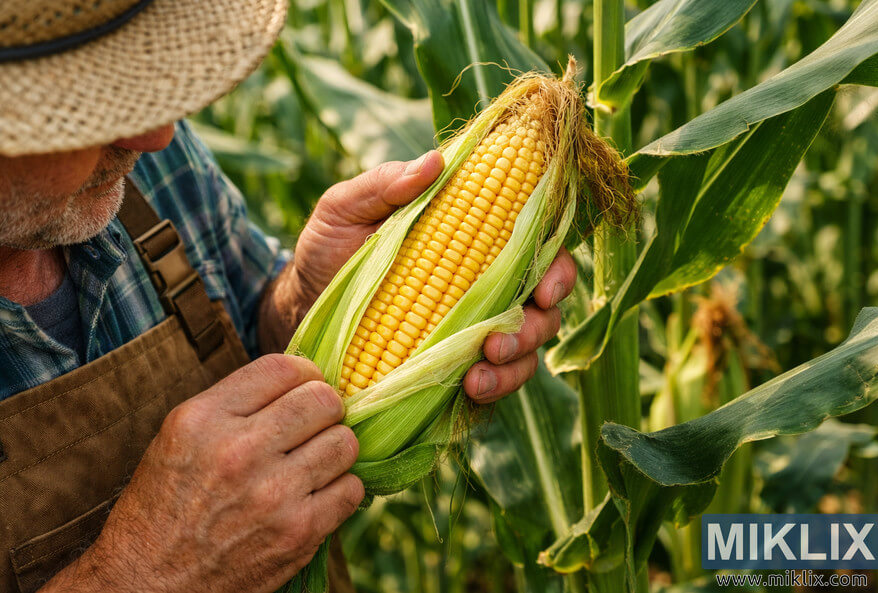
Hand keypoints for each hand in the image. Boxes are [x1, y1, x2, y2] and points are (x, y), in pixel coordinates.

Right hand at [43, 355, 363, 592]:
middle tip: (315, 424)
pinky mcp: (298, 533)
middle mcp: (239, 451)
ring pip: (345, 443)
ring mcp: (273, 494)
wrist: (148, 584)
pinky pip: (352, 489)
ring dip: (336, 449)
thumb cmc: (164, 507)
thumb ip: (236, 403)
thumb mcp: (180, 438)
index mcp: (203, 420)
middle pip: (323, 401)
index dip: (305, 372)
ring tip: (315, 460)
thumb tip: (301, 379)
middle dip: (325, 409)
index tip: (306, 385)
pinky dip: (342, 489)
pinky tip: (318, 494)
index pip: (282, 368)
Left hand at [267, 152, 575, 401]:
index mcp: (472, 241)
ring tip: (480, 373)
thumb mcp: (345, 210)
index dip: (556, 269)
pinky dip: (494, 388)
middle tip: (500, 339)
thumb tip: (434, 162)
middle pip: (543, 307)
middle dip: (537, 326)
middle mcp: (483, 286)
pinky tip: (471, 387)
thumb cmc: (327, 250)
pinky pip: (495, 382)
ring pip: (527, 350)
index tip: (544, 287)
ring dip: (516, 363)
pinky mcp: (457, 368)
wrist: (298, 310)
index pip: (536, 250)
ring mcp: (472, 330)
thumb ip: (384, 185)